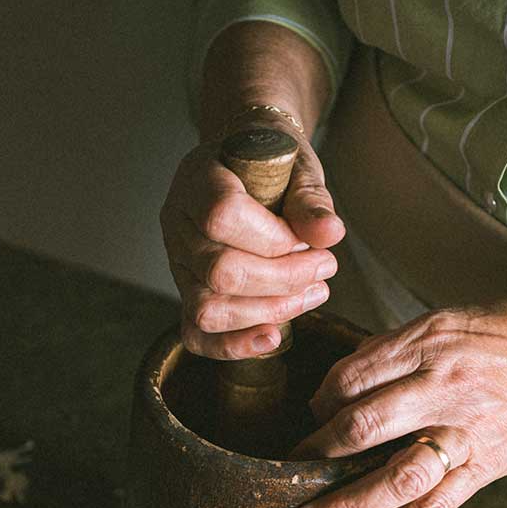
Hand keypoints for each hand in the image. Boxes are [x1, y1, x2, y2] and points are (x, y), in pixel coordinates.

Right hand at [160, 116, 346, 359]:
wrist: (244, 162)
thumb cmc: (268, 163)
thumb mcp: (294, 166)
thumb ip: (310, 200)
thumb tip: (329, 234)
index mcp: (197, 181)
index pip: (221, 216)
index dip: (271, 237)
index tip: (305, 238)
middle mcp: (178, 225)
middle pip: (219, 271)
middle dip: (282, 279)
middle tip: (323, 268)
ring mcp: (177, 263)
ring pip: (208, 308)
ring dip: (268, 311)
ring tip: (310, 295)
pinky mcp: (187, 292)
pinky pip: (196, 334)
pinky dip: (235, 345)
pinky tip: (273, 337)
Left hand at [289, 297, 506, 507]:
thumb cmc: (505, 335)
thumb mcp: (446, 320)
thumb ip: (394, 350)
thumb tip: (340, 382)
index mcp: (427, 345)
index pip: (351, 377)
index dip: (320, 399)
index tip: (313, 414)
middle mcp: (443, 389)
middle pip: (363, 426)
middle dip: (318, 452)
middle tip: (289, 470)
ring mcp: (465, 434)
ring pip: (396, 477)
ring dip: (346, 505)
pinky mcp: (484, 467)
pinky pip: (434, 507)